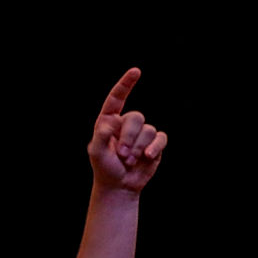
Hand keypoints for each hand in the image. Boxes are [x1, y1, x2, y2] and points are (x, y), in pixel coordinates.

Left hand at [88, 68, 167, 193]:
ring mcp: (142, 133)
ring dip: (138, 147)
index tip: (136, 71)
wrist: (119, 185)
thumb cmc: (105, 168)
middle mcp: (126, 124)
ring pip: (148, 129)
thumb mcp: (97, 154)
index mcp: (109, 122)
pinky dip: (154, 147)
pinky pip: (160, 138)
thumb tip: (110, 122)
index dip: (126, 84)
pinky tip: (147, 157)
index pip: (116, 99)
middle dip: (129, 138)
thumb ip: (101, 137)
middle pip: (136, 117)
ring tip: (129, 161)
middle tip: (122, 156)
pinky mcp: (154, 143)